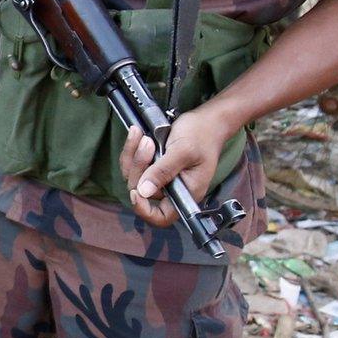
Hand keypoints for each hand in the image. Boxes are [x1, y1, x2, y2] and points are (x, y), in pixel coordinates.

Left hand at [119, 104, 237, 228]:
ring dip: (133, 155)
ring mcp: (160, 178)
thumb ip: (164, 171)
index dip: (144, 210)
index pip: (161, 216)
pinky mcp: (152, 166)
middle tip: (147, 143)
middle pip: (141, 191)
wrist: (206, 121)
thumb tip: (144, 191)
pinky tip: (137, 133)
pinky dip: (131, 149)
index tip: (136, 192)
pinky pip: (132, 163)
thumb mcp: (183, 152)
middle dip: (138, 167)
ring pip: (133, 176)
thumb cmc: (201, 135)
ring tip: (143, 136)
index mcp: (185, 193)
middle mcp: (171, 189)